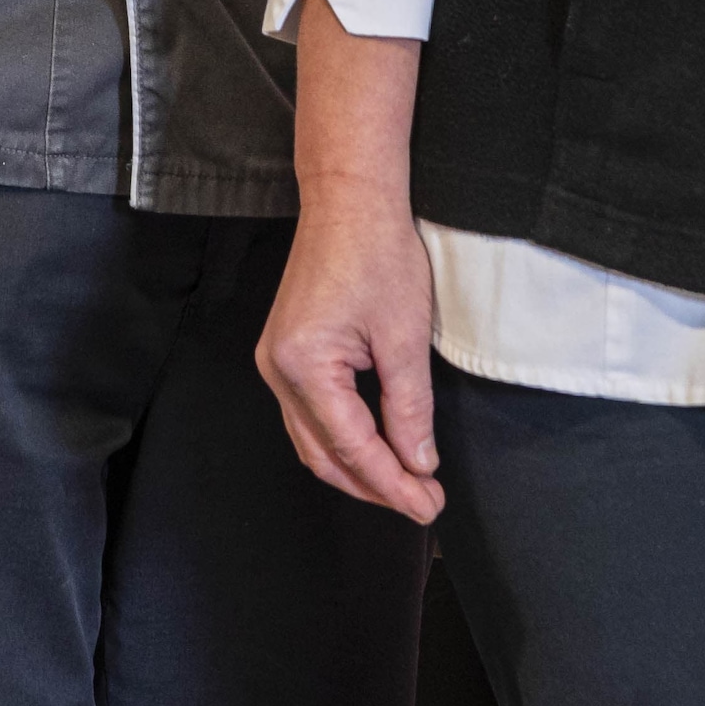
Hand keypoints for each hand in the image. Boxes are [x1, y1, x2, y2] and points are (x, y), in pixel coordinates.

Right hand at [256, 192, 444, 523]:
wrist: (349, 200)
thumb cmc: (377, 253)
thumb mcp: (404, 336)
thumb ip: (410, 409)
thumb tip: (419, 465)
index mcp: (303, 365)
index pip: (352, 447)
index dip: (393, 483)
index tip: (430, 505)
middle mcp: (276, 370)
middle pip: (323, 455)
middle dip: (375, 486)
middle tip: (423, 504)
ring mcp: (274, 362)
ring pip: (313, 442)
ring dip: (357, 469)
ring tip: (404, 485)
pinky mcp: (285, 354)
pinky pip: (309, 417)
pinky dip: (342, 442)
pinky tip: (376, 450)